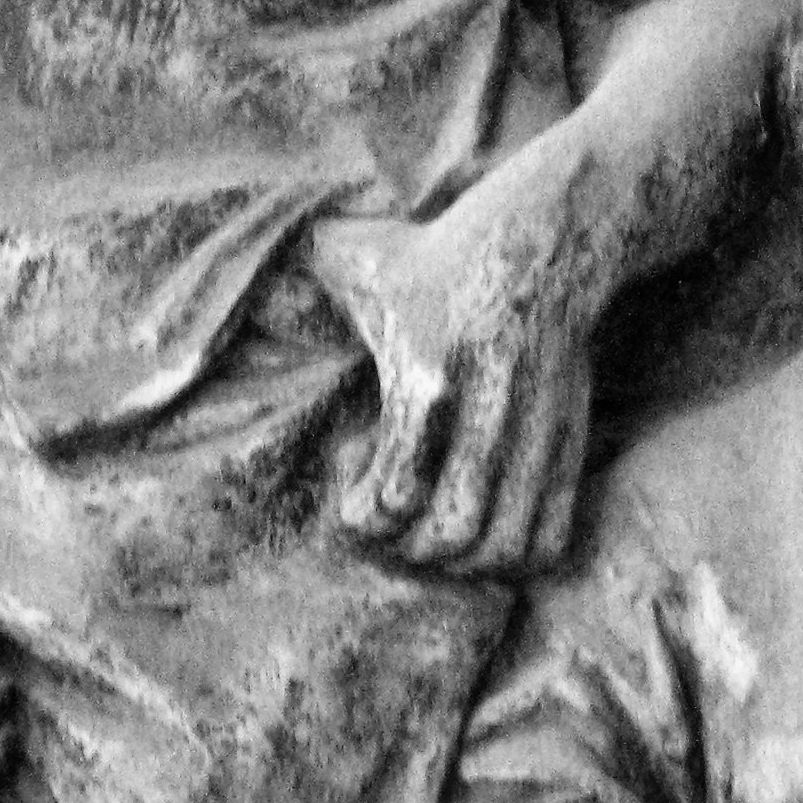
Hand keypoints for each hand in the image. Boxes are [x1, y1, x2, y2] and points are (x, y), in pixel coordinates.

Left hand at [307, 163, 603, 573]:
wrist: (547, 239)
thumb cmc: (435, 256)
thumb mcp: (361, 255)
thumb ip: (299, 267)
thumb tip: (233, 271)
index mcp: (427, 373)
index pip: (395, 494)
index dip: (362, 513)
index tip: (353, 489)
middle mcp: (487, 413)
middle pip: (451, 535)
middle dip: (409, 551)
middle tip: (392, 527)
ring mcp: (535, 434)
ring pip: (504, 548)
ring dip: (462, 563)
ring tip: (436, 536)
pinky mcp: (569, 444)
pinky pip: (549, 539)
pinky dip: (513, 558)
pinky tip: (483, 531)